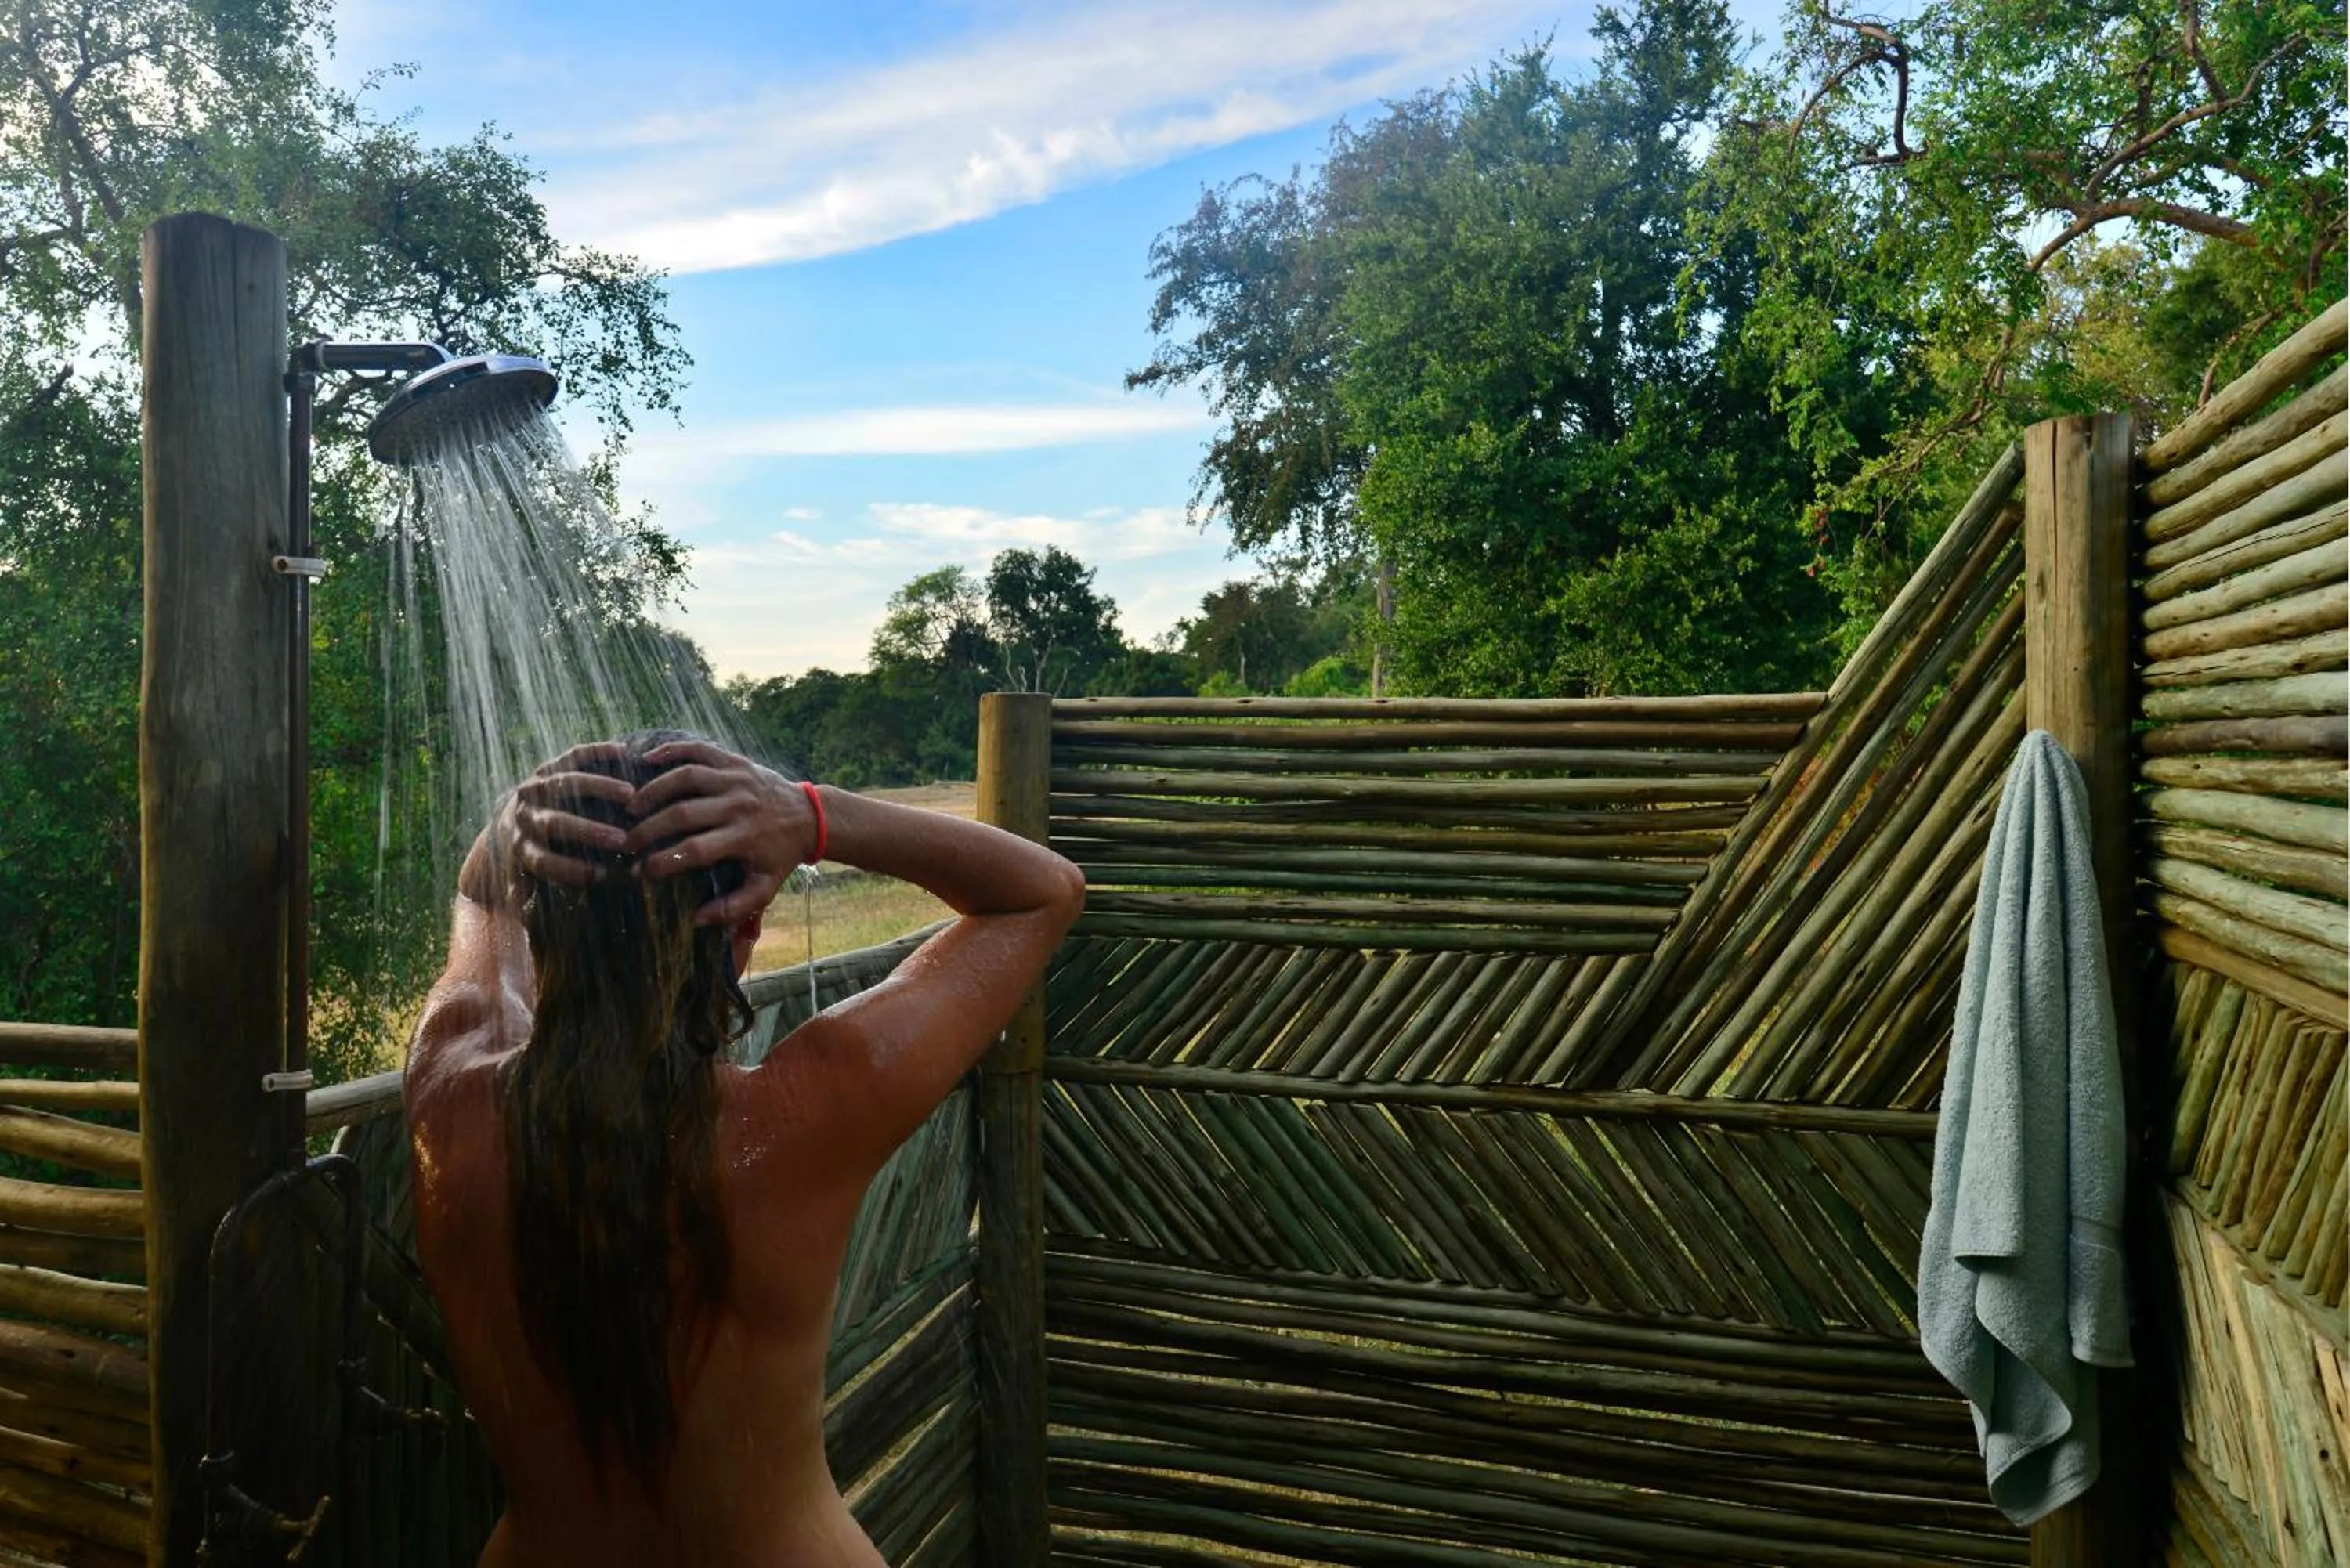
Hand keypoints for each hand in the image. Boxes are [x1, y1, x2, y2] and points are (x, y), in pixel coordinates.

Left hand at [464, 743, 635, 905]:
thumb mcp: (523, 878)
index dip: (571, 870)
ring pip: (564, 784)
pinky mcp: (551, 764)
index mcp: (521, 846)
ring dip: (599, 788)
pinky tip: (623, 753)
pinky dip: (598, 752)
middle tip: (621, 840)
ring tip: (630, 797)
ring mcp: (536, 785)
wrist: (511, 819)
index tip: (602, 876)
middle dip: (588, 832)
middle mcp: (526, 814)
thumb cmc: (533, 855)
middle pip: (554, 823)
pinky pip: (574, 755)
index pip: (542, 861)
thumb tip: (524, 915)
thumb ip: (523, 895)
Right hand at [625, 739, 816, 925]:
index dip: (664, 861)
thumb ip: (733, 907)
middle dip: (649, 829)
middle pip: (683, 813)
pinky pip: (699, 750)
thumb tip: (697, 920)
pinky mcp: (735, 761)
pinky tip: (647, 759)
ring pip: (686, 777)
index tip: (640, 872)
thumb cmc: (780, 856)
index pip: (695, 850)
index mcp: (744, 838)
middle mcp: (738, 806)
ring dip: (653, 790)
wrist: (809, 817)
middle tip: (626, 842)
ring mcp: (736, 779)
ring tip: (630, 807)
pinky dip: (672, 750)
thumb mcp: (765, 887)